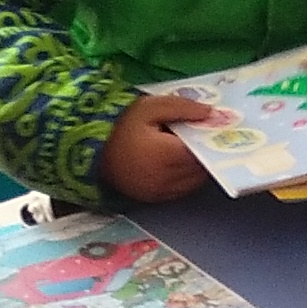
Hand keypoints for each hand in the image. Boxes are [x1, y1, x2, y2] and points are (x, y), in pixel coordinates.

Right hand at [100, 93, 232, 203]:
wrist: (91, 151)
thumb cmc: (120, 126)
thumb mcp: (148, 107)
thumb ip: (181, 108)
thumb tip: (211, 113)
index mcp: (166, 155)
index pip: (202, 150)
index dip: (211, 139)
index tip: (215, 127)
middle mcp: (167, 178)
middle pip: (201, 167)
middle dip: (206, 152)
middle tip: (203, 135)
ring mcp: (162, 192)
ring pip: (195, 181)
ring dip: (198, 166)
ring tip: (188, 147)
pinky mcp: (156, 199)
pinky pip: (183, 190)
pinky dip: (187, 177)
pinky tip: (179, 162)